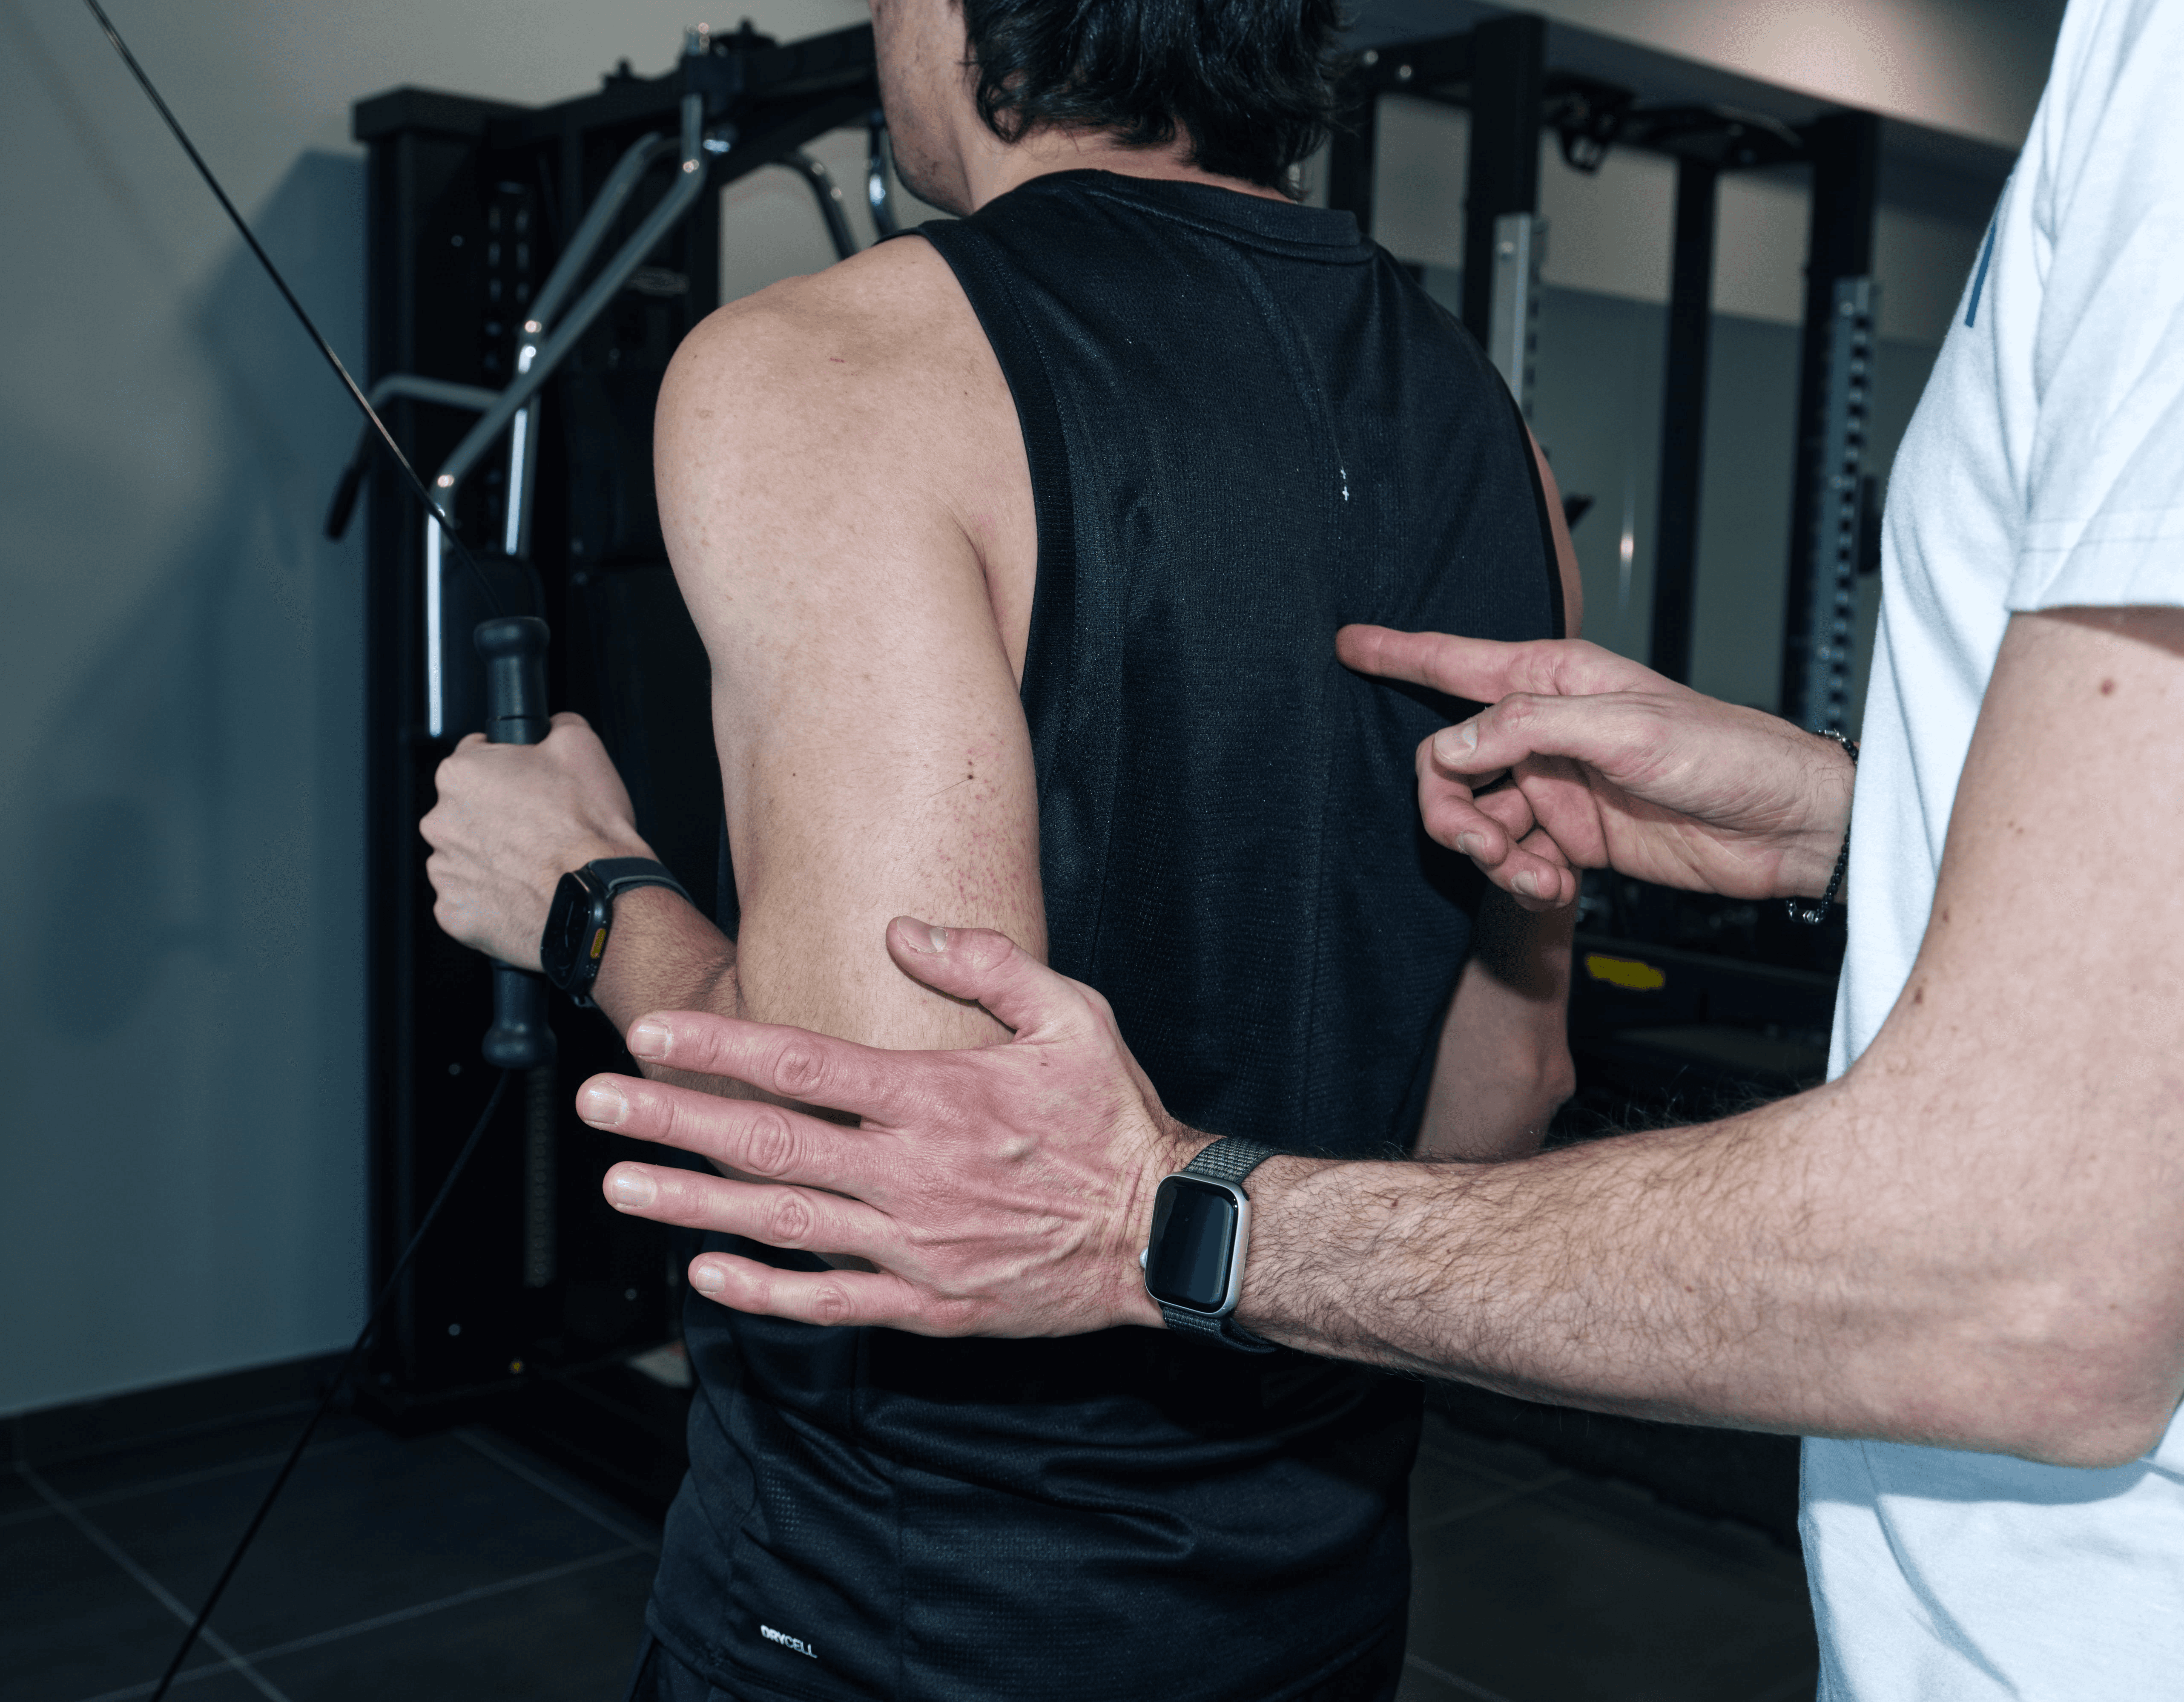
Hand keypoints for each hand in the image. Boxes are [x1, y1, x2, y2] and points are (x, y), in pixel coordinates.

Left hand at [420, 712, 652, 967]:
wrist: (597, 897)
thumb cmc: (588, 830)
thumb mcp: (584, 747)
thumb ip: (556, 725)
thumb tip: (551, 726)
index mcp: (462, 775)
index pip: (474, 757)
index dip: (508, 770)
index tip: (528, 786)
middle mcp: (442, 821)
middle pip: (467, 811)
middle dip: (498, 816)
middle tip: (539, 827)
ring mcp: (445, 871)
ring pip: (467, 855)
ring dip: (494, 857)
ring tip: (535, 863)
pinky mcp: (454, 912)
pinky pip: (469, 898)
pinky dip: (492, 897)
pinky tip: (524, 891)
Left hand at [578, 918, 1200, 1334]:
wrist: (1161, 1229)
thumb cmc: (1113, 1116)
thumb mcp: (1072, 1014)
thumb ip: (986, 962)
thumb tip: (902, 928)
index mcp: (937, 1096)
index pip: (804, 1065)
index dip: (719, 1046)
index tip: (651, 1033)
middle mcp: (912, 1171)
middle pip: (769, 1143)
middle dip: (672, 1121)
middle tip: (597, 1106)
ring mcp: (915, 1244)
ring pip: (782, 1222)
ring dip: (692, 1203)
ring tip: (619, 1185)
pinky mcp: (930, 1302)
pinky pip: (831, 1301)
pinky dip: (764, 1291)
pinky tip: (704, 1275)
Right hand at [1337, 626, 1856, 910]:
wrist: (1789, 829)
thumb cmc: (1729, 755)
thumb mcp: (1627, 728)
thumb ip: (1530, 727)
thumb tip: (1453, 746)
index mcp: (1557, 680)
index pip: (1457, 663)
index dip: (1399, 654)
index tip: (1349, 644)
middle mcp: (1548, 731)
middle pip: (1450, 762)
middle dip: (1449, 807)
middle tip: (1481, 844)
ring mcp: (1559, 786)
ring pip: (1477, 818)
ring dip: (1491, 855)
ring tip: (1533, 876)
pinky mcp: (1575, 838)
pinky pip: (1515, 860)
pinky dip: (1523, 880)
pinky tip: (1556, 888)